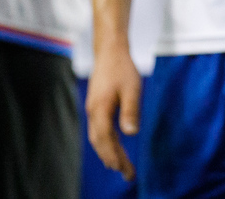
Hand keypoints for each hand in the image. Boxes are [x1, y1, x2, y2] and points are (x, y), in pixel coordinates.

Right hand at [85, 41, 142, 180]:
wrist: (109, 51)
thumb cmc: (122, 68)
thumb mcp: (132, 88)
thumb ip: (130, 110)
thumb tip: (131, 133)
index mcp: (100, 110)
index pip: (107, 141)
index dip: (115, 157)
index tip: (124, 170)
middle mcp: (93, 113)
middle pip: (100, 143)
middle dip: (112, 160)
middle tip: (126, 174)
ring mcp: (92, 110)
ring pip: (98, 138)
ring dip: (108, 152)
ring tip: (120, 166)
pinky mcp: (95, 106)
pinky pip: (98, 130)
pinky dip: (106, 142)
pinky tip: (113, 146)